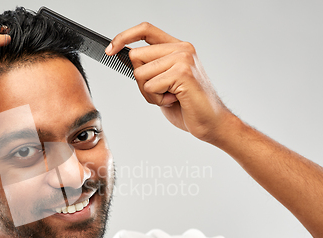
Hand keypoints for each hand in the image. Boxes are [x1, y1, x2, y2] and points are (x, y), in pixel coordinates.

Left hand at [106, 22, 232, 142]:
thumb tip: (124, 57)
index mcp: (177, 47)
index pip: (145, 30)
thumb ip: (150, 67)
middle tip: (161, 92)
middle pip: (136, 56)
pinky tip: (175, 100)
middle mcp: (181, 48)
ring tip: (171, 97)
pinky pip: (150, 86)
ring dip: (150, 93)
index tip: (110, 50)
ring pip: (140, 74)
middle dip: (140, 81)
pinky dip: (157, 100)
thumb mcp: (164, 81)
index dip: (124, 37)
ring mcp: (183, 58)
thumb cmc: (187, 105)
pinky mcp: (182, 73)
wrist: (211, 122)